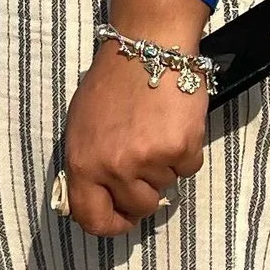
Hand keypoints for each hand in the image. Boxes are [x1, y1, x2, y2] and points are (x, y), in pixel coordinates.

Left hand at [59, 37, 208, 236]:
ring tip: (156, 129)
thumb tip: (98, 199)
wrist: (148, 45)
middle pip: (138, 207)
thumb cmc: (112, 82)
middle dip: (145, 190)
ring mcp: (149, 159)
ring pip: (166, 187)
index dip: (111, 225)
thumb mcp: (81, 126)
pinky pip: (188, 168)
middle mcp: (114, 166)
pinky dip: (185, 151)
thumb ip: (87, 165)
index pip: (93, 219)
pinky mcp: (181, 148)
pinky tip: (174, 124)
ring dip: (164, 165)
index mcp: (83, 163)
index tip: (122, 218)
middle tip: (145, 159)